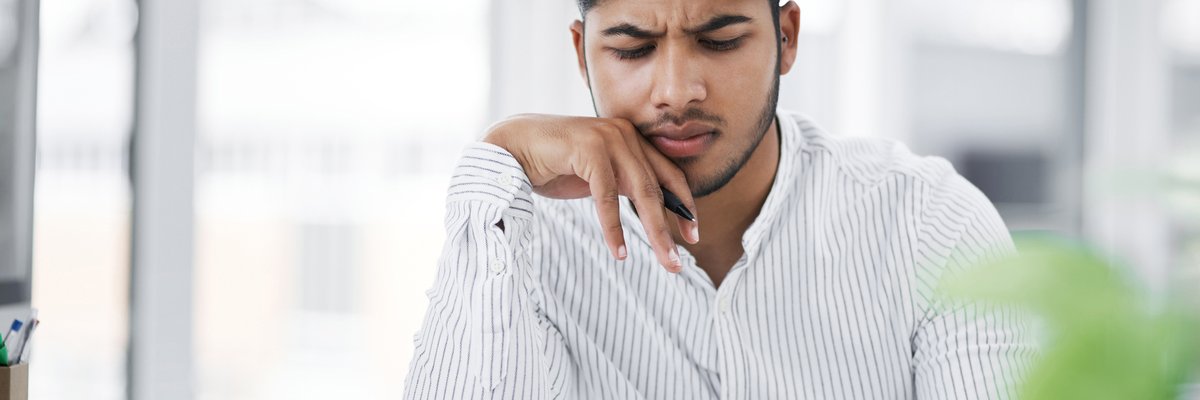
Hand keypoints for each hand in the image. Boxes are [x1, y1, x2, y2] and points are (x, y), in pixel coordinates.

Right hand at [483, 114, 699, 271]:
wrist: (512, 146)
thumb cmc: (553, 164)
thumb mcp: (598, 176)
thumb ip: (624, 185)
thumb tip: (653, 213)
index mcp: (631, 138)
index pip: (669, 174)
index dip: (684, 206)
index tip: (692, 236)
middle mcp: (625, 134)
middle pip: (659, 188)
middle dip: (672, 228)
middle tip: (679, 263)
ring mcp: (608, 138)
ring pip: (641, 193)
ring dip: (654, 233)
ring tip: (665, 262)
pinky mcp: (589, 150)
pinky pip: (608, 197)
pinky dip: (614, 228)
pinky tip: (620, 252)